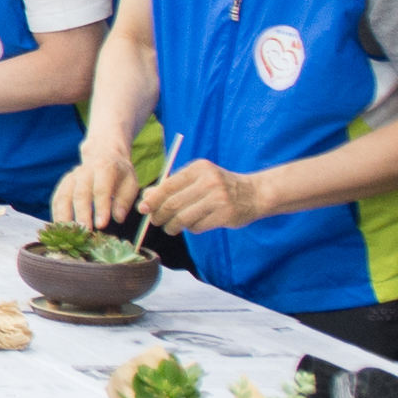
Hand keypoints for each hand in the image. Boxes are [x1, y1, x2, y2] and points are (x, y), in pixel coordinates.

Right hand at [52, 148, 144, 231]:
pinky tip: (59, 227)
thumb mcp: (130, 183)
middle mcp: (84, 170)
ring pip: (64, 196)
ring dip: (65, 215)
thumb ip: (124, 201)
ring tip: (69, 233)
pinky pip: (56, 199)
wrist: (103, 154)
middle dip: (81, 213)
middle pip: (80, 193)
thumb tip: (118, 218)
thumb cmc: (120, 173)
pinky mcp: (63, 184)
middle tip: (85, 231)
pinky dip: (56, 213)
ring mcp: (71, 177)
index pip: (101, 189)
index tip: (102, 225)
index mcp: (104, 168)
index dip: (101, 207)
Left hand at [138, 158, 268, 233]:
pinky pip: (197, 226)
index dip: (152, 199)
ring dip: (172, 226)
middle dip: (159, 215)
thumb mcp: (197, 178)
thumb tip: (146, 198)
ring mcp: (219, 199)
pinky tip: (192, 225)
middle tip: (155, 221)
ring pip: (183, 218)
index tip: (143, 209)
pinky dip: (190, 228)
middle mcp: (209, 181)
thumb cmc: (218, 186)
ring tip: (170, 228)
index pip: (168, 185)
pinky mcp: (226, 215)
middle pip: (173, 203)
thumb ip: (172, 186)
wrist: (254, 193)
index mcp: (199, 168)